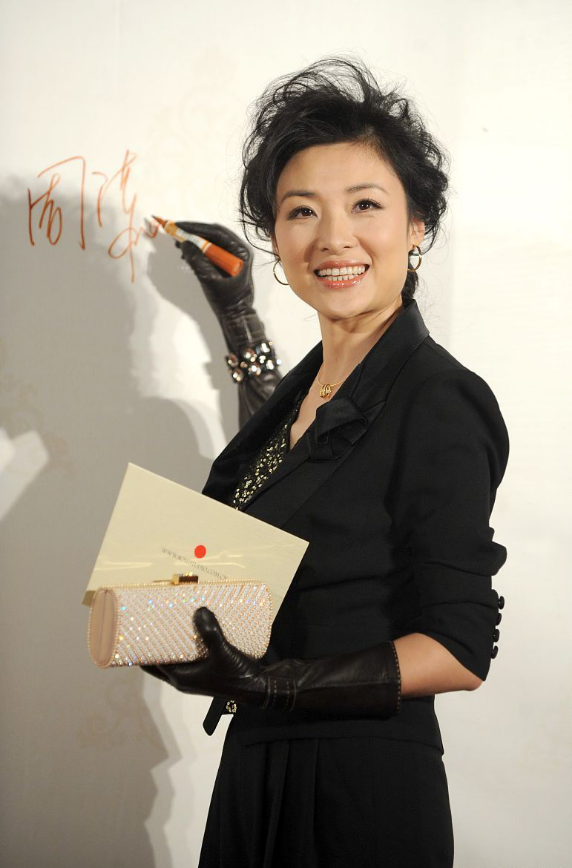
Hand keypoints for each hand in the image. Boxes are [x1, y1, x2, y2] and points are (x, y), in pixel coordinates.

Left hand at [142, 607, 400, 718]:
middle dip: (152, 638)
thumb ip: (210, 633)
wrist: (263, 688)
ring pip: (176, 651)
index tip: (127, 632)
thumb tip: (196, 610)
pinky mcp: (210, 664)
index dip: (136, 650)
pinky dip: (188, 637)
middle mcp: (185, 676)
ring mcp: (198, 671)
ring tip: (167, 614)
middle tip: (147, 615)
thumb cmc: (239, 676)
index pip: (149, 664)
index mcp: (180, 678)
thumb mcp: (223, 653)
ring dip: (170, 637)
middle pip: (160, 655)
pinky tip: (192, 621)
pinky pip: (192, 649)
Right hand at [175, 222, 254, 316]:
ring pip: (210, 241)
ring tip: (178, 245)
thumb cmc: (227, 300)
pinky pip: (210, 251)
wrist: (235, 316)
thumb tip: (185, 243)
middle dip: (193, 233)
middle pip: (213, 234)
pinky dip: (197, 250)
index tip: (179, 226)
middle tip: (175, 232)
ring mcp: (232, 255)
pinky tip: (186, 254)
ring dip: (194, 242)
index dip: (196, 228)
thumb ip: (197, 261)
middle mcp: (238, 250)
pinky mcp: (225, 262)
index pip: (217, 232)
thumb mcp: (210, 280)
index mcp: (240, 251)